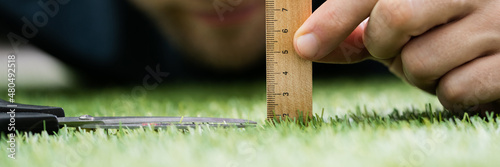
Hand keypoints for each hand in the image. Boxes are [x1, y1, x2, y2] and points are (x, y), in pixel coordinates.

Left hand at [294, 0, 499, 113]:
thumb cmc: (449, 30)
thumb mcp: (406, 22)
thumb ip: (359, 30)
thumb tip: (307, 44)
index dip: (333, 17)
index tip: (305, 45)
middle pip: (394, 18)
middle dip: (383, 45)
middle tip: (398, 47)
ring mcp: (499, 23)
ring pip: (419, 63)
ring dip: (417, 74)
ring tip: (442, 60)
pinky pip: (454, 91)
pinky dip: (448, 93)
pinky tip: (466, 75)